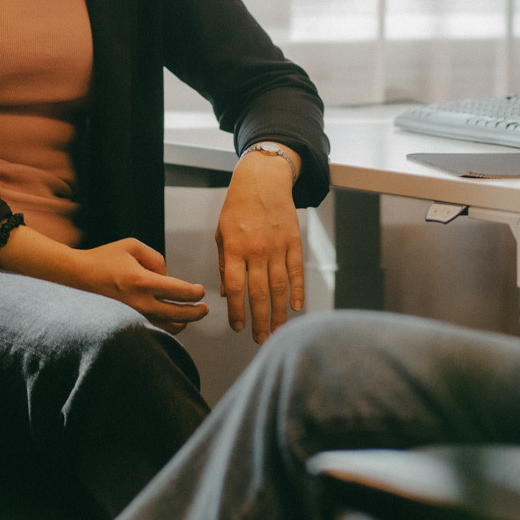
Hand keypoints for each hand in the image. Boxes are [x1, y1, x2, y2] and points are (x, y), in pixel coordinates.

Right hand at [0, 225, 208, 333]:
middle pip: (179, 315)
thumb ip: (156, 258)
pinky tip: (171, 322)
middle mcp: (140, 303)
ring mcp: (133, 317)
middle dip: (196, 313)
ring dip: (183, 322)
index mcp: (143, 282)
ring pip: (168, 328)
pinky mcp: (126, 325)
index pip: (180, 292)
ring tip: (188, 316)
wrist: (75, 278)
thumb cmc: (104, 259)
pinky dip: (166, 328)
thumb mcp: (132, 246)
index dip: (195, 293)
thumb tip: (168, 277)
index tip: (200, 292)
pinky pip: (153, 332)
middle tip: (204, 309)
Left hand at [217, 147, 304, 343]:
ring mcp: (277, 246)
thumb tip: (227, 295)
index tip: (238, 328)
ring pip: (279, 286)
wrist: (262, 179)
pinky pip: (296, 271)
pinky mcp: (293, 241)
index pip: (235, 288)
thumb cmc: (237, 207)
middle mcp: (256, 250)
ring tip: (278, 331)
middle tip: (260, 339)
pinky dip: (297, 290)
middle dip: (258, 320)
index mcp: (234, 248)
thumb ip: (225, 264)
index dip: (237, 312)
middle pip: (258, 293)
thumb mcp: (222, 233)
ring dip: (279, 312)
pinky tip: (296, 307)